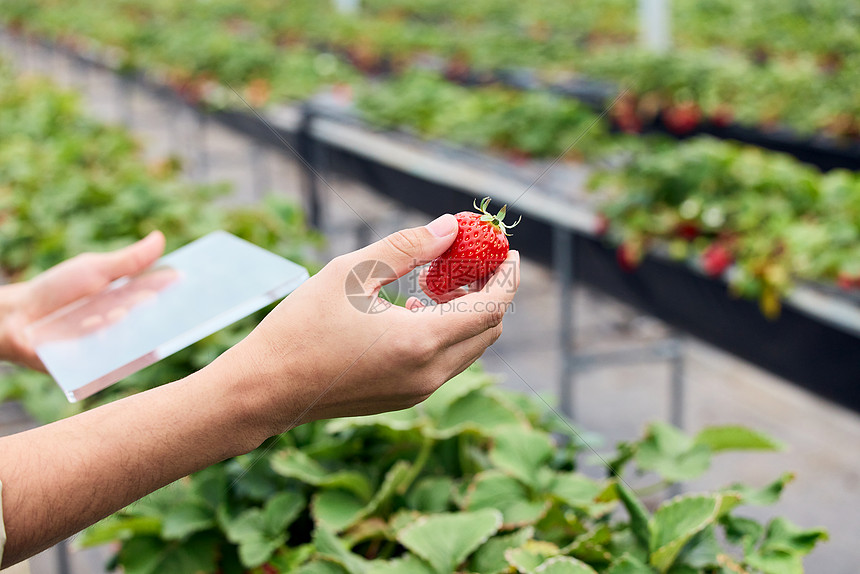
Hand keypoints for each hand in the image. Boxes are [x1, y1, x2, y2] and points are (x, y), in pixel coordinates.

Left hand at [0, 231, 165, 370]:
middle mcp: (128, 324)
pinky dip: (106, 342)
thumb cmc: (58, 291)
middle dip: (155, 309)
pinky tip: (97, 329)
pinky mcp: (99, 366)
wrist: (18, 320)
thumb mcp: (95, 269)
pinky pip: (112, 359)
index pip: (163, 293)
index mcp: (131, 299)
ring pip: (133, 339)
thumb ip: (129, 260)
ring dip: (124, 324)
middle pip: (154, 319)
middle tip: (154, 299)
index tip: (191, 278)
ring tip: (113, 312)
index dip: (176, 287)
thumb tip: (160, 237)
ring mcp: (114, 345)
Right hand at [211, 214, 518, 436]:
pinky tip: (415, 309)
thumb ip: (407, 247)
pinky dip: (446, 333)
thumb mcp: (351, 272)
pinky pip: (445, 363)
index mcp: (420, 341)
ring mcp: (418, 391)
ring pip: (469, 349)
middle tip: (472, 260)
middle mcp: (428, 373)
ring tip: (437, 281)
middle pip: (488, 330)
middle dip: (490, 292)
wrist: (265, 390)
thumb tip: (450, 228)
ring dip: (467, 313)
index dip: (506, 276)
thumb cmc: (302, 326)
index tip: (507, 251)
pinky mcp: (405, 398)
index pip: (491, 307)